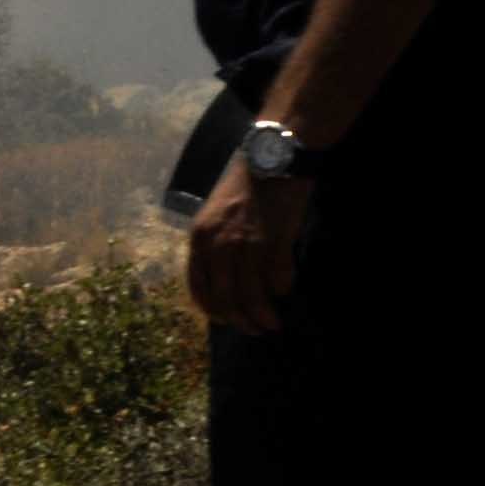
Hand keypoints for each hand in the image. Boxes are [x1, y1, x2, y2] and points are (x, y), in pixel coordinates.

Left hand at [185, 154, 310, 333]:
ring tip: (272, 324)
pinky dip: (282, 289)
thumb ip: (216, 245)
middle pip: (224, 299)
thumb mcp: (217, 214)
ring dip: (263, 316)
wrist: (272, 156)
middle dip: (240, 321)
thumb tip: (227, 282)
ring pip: (250, 296)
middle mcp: (217, 243)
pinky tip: (285, 290)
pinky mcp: (273, 241)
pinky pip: (277, 279)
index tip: (228, 320)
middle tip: (255, 330)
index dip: (213, 310)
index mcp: (199, 237)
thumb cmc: (246, 185)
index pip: (198, 287)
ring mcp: (245, 243)